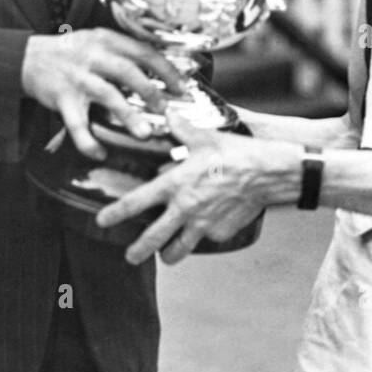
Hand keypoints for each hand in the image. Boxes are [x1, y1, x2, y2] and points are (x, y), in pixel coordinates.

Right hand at [21, 29, 183, 159]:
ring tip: (144, 134)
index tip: (182, 87)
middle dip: (151, 92)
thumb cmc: (71, 52)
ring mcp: (77, 78)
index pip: (143, 52)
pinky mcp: (61, 98)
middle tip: (166, 110)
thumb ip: (124, 52)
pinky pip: (76, 124)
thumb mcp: (97, 40)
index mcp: (107, 40)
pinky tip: (100, 153)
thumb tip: (161, 72)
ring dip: (128, 116)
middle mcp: (93, 56)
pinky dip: (88, 141)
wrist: (28, 57)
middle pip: (128, 72)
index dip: (165, 70)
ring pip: (107, 95)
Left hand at [96, 114, 299, 264]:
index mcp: (174, 185)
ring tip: (166, 254)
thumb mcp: (205, 137)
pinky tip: (206, 227)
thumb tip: (168, 114)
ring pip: (178, 251)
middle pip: (152, 239)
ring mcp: (202, 225)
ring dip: (169, 254)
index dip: (115, 213)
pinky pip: (206, 239)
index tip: (102, 221)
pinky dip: (202, 236)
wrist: (268, 174)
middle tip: (131, 256)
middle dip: (137, 251)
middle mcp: (184, 209)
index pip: (136, 203)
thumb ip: (181, 129)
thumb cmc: (235, 154)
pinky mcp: (220, 234)